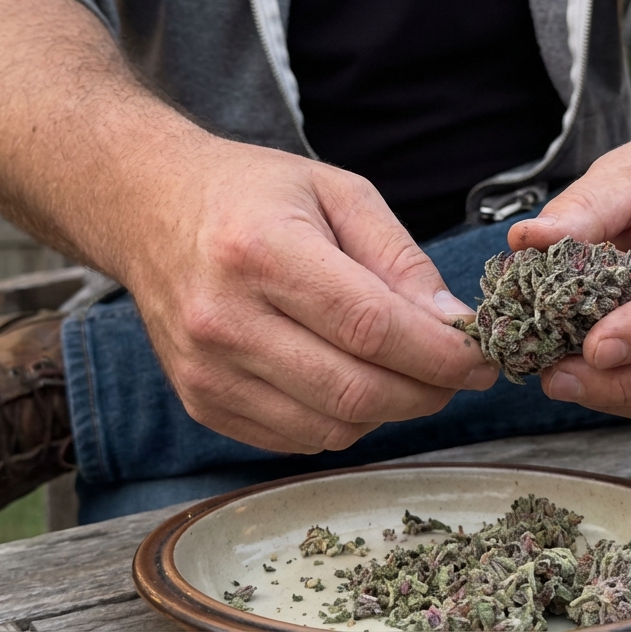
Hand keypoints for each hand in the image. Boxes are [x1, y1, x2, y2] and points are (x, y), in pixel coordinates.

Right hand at [125, 140, 497, 453]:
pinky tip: (350, 377)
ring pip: (332, 427)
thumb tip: (452, 325)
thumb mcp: (337, 192)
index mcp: (261, 250)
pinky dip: (342, 420)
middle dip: (427, 391)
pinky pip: (297, 438)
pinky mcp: (200, 402)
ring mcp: (205, 370)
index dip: (440, 353)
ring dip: (389, 410)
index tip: (480, 357)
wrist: (150, 208)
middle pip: (355, 390)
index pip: (371, 326)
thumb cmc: (251, 193)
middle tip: (458, 374)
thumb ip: (399, 258)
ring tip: (406, 371)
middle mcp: (224, 318)